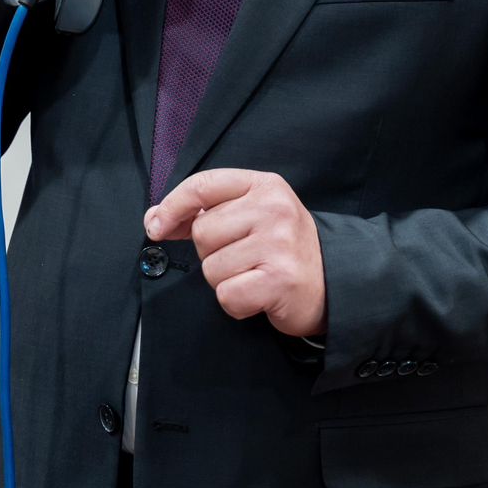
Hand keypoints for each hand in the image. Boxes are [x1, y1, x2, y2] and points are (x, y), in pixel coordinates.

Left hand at [144, 169, 327, 338]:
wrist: (332, 281)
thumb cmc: (283, 247)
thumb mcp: (253, 213)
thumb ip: (207, 211)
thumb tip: (155, 219)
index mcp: (266, 185)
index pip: (203, 185)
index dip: (172, 206)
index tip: (156, 226)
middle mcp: (274, 209)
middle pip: (202, 232)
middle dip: (212, 252)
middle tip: (243, 255)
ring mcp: (278, 244)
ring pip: (211, 268)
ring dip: (225, 280)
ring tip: (254, 274)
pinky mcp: (279, 280)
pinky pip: (226, 295)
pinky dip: (236, 303)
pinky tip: (258, 294)